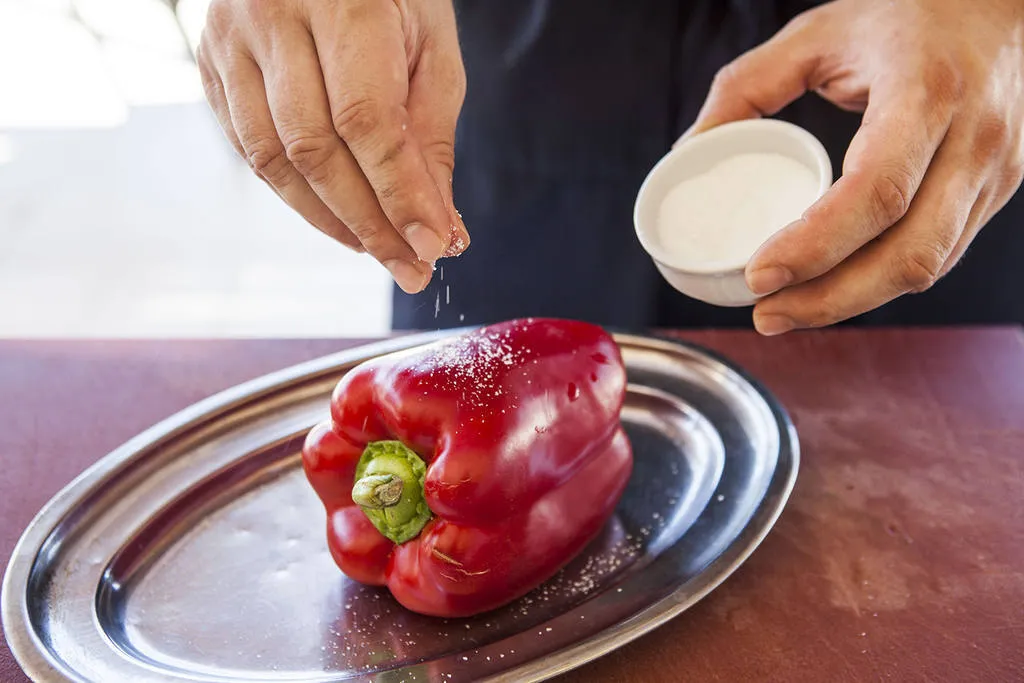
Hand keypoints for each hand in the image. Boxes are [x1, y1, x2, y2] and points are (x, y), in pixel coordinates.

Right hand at [197, 0, 469, 292]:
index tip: (432, 246)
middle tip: (410, 267)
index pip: (365, 121)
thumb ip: (430, 132)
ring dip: (328, 219)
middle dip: (367, 222)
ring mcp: (228, 39)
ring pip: (271, 159)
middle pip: (313, 149)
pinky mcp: (208, 62)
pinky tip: (333, 213)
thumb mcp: (430, 42)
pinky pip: (247, 148)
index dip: (398, 194)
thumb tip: (437, 224)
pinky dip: (293, 192)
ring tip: (376, 250)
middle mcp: (271, 15)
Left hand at [685, 0, 1023, 333]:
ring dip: (852, 302)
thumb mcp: (817, 33)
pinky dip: (882, 282)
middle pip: (907, 252)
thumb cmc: (910, 13)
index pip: (875, 190)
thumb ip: (746, 87)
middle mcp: (973, 137)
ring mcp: (994, 170)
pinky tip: (837, 287)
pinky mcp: (997, 191)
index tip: (760, 274)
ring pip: (926, 266)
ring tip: (788, 311)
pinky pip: (939, 256)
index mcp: (925, 91)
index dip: (816, 245)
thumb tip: (690, 149)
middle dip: (830, 299)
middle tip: (765, 314)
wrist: (1002, 5)